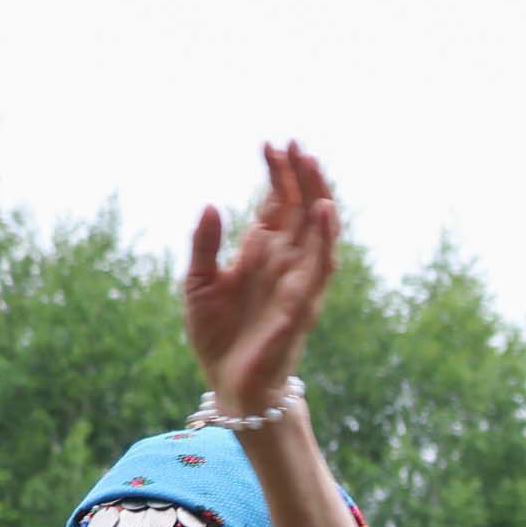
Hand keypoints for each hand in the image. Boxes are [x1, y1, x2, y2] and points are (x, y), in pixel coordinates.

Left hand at [183, 142, 338, 417]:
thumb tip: (211, 204)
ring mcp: (298, 281)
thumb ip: (206, 244)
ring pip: (319, 231)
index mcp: (263, 253)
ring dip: (319, 196)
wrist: (231, 383)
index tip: (269, 144)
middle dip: (302, 175)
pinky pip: (321, 266)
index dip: (277, 174)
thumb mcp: (199, 281)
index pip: (278, 204)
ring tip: (312, 164)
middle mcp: (286, 262)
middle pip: (303, 209)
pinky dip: (326, 237)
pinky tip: (324, 210)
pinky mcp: (303, 303)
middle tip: (295, 143)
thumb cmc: (218, 335)